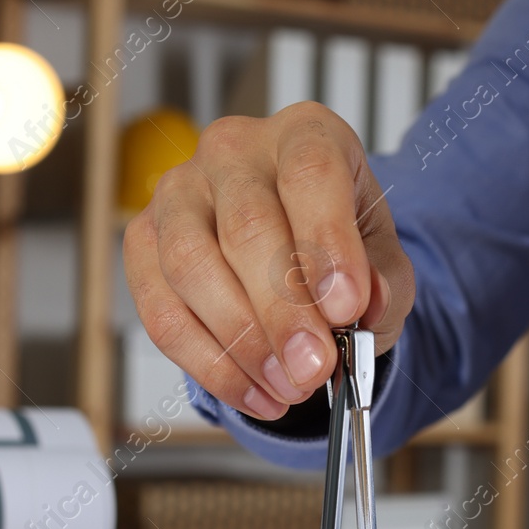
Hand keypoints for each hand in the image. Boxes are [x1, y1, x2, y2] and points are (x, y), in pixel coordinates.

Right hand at [123, 102, 414, 420]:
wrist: (297, 253)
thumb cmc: (337, 246)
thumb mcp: (383, 260)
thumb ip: (385, 281)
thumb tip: (367, 304)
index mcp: (306, 135)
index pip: (310, 173)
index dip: (326, 243)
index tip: (346, 306)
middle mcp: (235, 151)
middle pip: (247, 226)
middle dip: (283, 312)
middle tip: (313, 367)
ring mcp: (179, 193)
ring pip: (192, 266)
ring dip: (242, 342)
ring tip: (287, 387)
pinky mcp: (143, 241)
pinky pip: (161, 309)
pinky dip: (209, 364)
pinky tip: (254, 392)